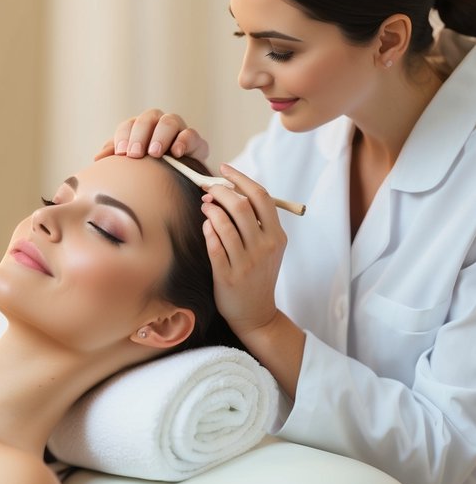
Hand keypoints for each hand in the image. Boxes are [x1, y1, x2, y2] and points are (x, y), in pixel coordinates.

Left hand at [94, 108, 209, 162]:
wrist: (181, 183)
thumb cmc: (152, 171)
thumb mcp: (133, 164)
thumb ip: (116, 156)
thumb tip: (99, 158)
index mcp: (141, 129)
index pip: (129, 125)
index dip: (123, 137)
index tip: (120, 153)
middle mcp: (159, 125)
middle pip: (148, 118)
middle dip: (140, 135)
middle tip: (135, 154)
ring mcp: (179, 131)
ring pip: (169, 122)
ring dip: (160, 136)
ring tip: (154, 154)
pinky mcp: (196, 142)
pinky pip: (191, 134)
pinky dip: (183, 141)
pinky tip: (176, 153)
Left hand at [200, 165, 286, 342]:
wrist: (257, 314)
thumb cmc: (259, 275)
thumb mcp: (268, 248)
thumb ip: (257, 222)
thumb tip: (230, 190)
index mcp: (277, 236)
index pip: (261, 197)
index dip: (240, 178)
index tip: (224, 169)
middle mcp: (265, 247)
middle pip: (242, 206)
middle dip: (221, 191)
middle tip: (208, 188)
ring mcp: (247, 262)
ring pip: (224, 224)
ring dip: (210, 209)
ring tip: (205, 206)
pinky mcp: (228, 276)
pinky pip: (214, 245)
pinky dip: (207, 230)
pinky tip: (205, 226)